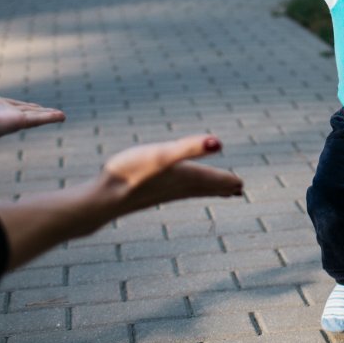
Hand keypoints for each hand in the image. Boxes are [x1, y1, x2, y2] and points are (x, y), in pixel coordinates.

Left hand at [0, 79, 65, 152]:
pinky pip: (38, 119)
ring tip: (63, 116)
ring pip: (35, 116)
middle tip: (54, 113)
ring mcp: (11, 119)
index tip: (35, 106)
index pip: (13, 106)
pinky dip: (51, 117)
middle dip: (40, 112)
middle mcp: (4, 114)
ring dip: (49, 116)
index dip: (25, 106)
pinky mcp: (17, 122)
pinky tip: (62, 116)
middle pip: (27, 112)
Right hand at [100, 135, 243, 214]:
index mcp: (186, 176)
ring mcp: (161, 192)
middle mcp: (177, 187)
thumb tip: (219, 142)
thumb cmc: (132, 174)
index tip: (240, 185)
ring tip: (214, 192)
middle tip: (237, 191)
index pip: (212, 180)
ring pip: (189, 191)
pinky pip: (173, 192)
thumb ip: (191, 148)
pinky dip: (183, 190)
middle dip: (220, 188)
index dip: (226, 180)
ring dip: (204, 190)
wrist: (103, 200)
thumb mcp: (163, 155)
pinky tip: (175, 188)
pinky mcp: (146, 193)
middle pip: (204, 188)